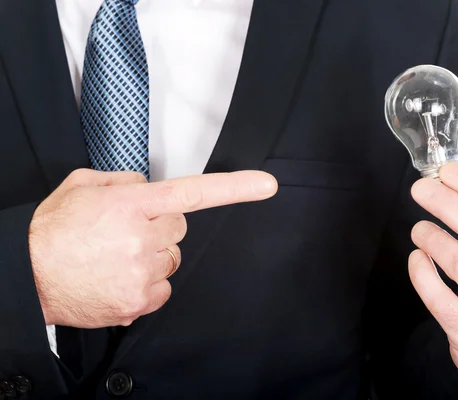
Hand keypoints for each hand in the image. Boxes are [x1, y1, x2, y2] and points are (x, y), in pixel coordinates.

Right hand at [29, 169, 276, 328]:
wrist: (26, 275)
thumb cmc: (51, 231)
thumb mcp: (83, 186)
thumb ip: (125, 181)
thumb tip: (150, 187)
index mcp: (131, 205)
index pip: (192, 192)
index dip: (234, 188)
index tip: (266, 186)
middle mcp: (141, 238)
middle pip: (180, 227)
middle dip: (161, 227)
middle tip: (128, 232)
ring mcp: (142, 273)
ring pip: (172, 259)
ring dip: (152, 255)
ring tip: (116, 257)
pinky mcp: (139, 301)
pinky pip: (164, 287)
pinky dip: (149, 283)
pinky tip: (120, 277)